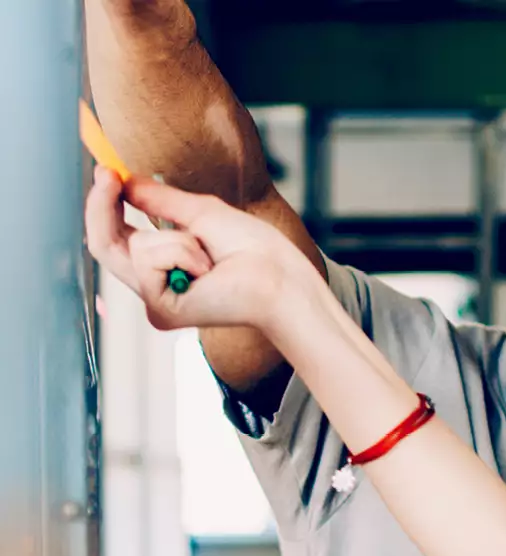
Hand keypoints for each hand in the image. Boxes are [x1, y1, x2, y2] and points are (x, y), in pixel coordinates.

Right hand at [84, 166, 313, 335]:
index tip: (106, 171)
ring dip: (174, 238)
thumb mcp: (199, 213)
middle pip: (103, 245)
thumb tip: (123, 180)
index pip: (117, 237)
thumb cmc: (254, 250)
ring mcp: (157, 301)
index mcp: (165, 268)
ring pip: (131, 247)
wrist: (279, 278)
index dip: (105, 204)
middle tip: (108, 175)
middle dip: (101, 206)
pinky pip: (146, 260)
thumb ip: (160, 200)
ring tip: (208, 254)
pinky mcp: (161, 310)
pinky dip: (179, 251)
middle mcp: (155, 288)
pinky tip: (207, 270)